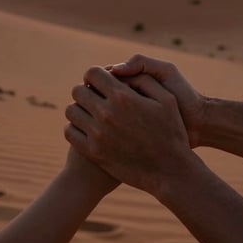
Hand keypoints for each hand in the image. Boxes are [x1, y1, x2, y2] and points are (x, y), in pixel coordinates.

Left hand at [65, 66, 193, 197]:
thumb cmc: (172, 133)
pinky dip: (75, 127)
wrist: (170, 172)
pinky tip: (87, 128)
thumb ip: (144, 79)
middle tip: (95, 96)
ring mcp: (97, 135)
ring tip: (91, 112)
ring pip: (71, 111)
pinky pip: (69, 132)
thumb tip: (121, 70)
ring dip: (79, 108)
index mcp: (123, 97)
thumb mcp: (167, 100)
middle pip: (77, 91)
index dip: (95, 74)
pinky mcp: (93, 153)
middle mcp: (107, 114)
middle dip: (86, 90)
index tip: (99, 80)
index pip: (92, 73)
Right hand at [108, 54, 206, 147]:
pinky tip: (108, 133)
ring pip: (102, 114)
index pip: (103, 77)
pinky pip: (111, 131)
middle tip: (103, 105)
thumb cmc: (184, 95)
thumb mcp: (166, 73)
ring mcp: (125, 117)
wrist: (198, 124)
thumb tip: (114, 69)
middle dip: (98, 98)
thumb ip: (143, 64)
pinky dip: (106, 130)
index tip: (104, 87)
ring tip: (106, 119)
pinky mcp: (128, 134)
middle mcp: (125, 99)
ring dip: (101, 115)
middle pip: (99, 95)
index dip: (100, 80)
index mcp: (130, 81)